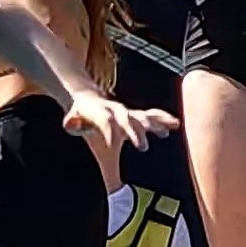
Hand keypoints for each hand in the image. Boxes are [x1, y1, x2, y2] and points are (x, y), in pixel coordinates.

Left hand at [63, 93, 179, 150]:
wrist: (88, 99)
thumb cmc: (81, 115)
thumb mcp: (73, 121)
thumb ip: (72, 123)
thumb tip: (69, 124)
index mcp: (99, 113)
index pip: (105, 122)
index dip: (108, 132)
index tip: (113, 146)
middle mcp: (116, 111)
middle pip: (128, 119)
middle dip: (135, 132)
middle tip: (143, 147)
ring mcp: (128, 113)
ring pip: (144, 116)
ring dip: (156, 123)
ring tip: (171, 127)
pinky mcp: (136, 116)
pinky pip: (152, 116)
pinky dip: (163, 120)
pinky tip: (176, 124)